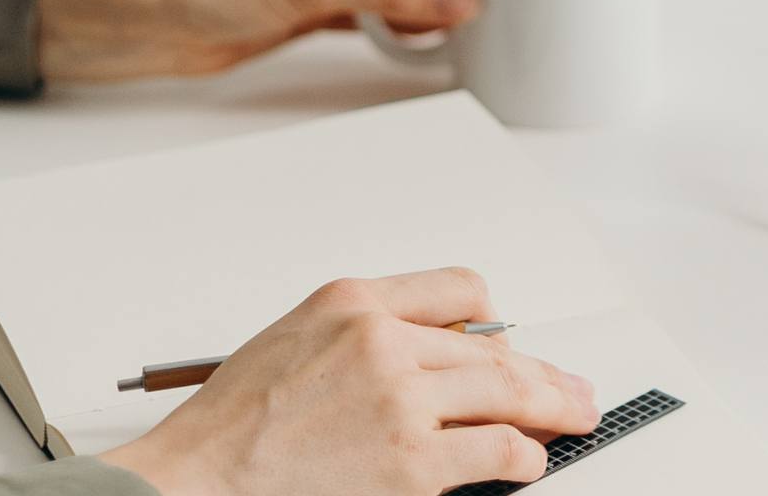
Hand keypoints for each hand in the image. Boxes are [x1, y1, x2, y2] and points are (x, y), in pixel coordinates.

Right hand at [98, 269, 598, 495]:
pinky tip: (529, 461)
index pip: (457, 291)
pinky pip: (497, 450)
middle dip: (543, 372)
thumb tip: (432, 357)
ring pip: (507, 392)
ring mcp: (401, 399)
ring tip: (573, 418)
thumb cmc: (230, 427)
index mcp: (352, 302)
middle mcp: (383, 341)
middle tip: (573, 389)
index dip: (494, 322)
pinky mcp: (412, 460)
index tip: (510, 340)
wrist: (195, 482)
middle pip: (494, 347)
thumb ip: (363, 337)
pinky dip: (523, 457)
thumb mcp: (294, 342)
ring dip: (550, 409)